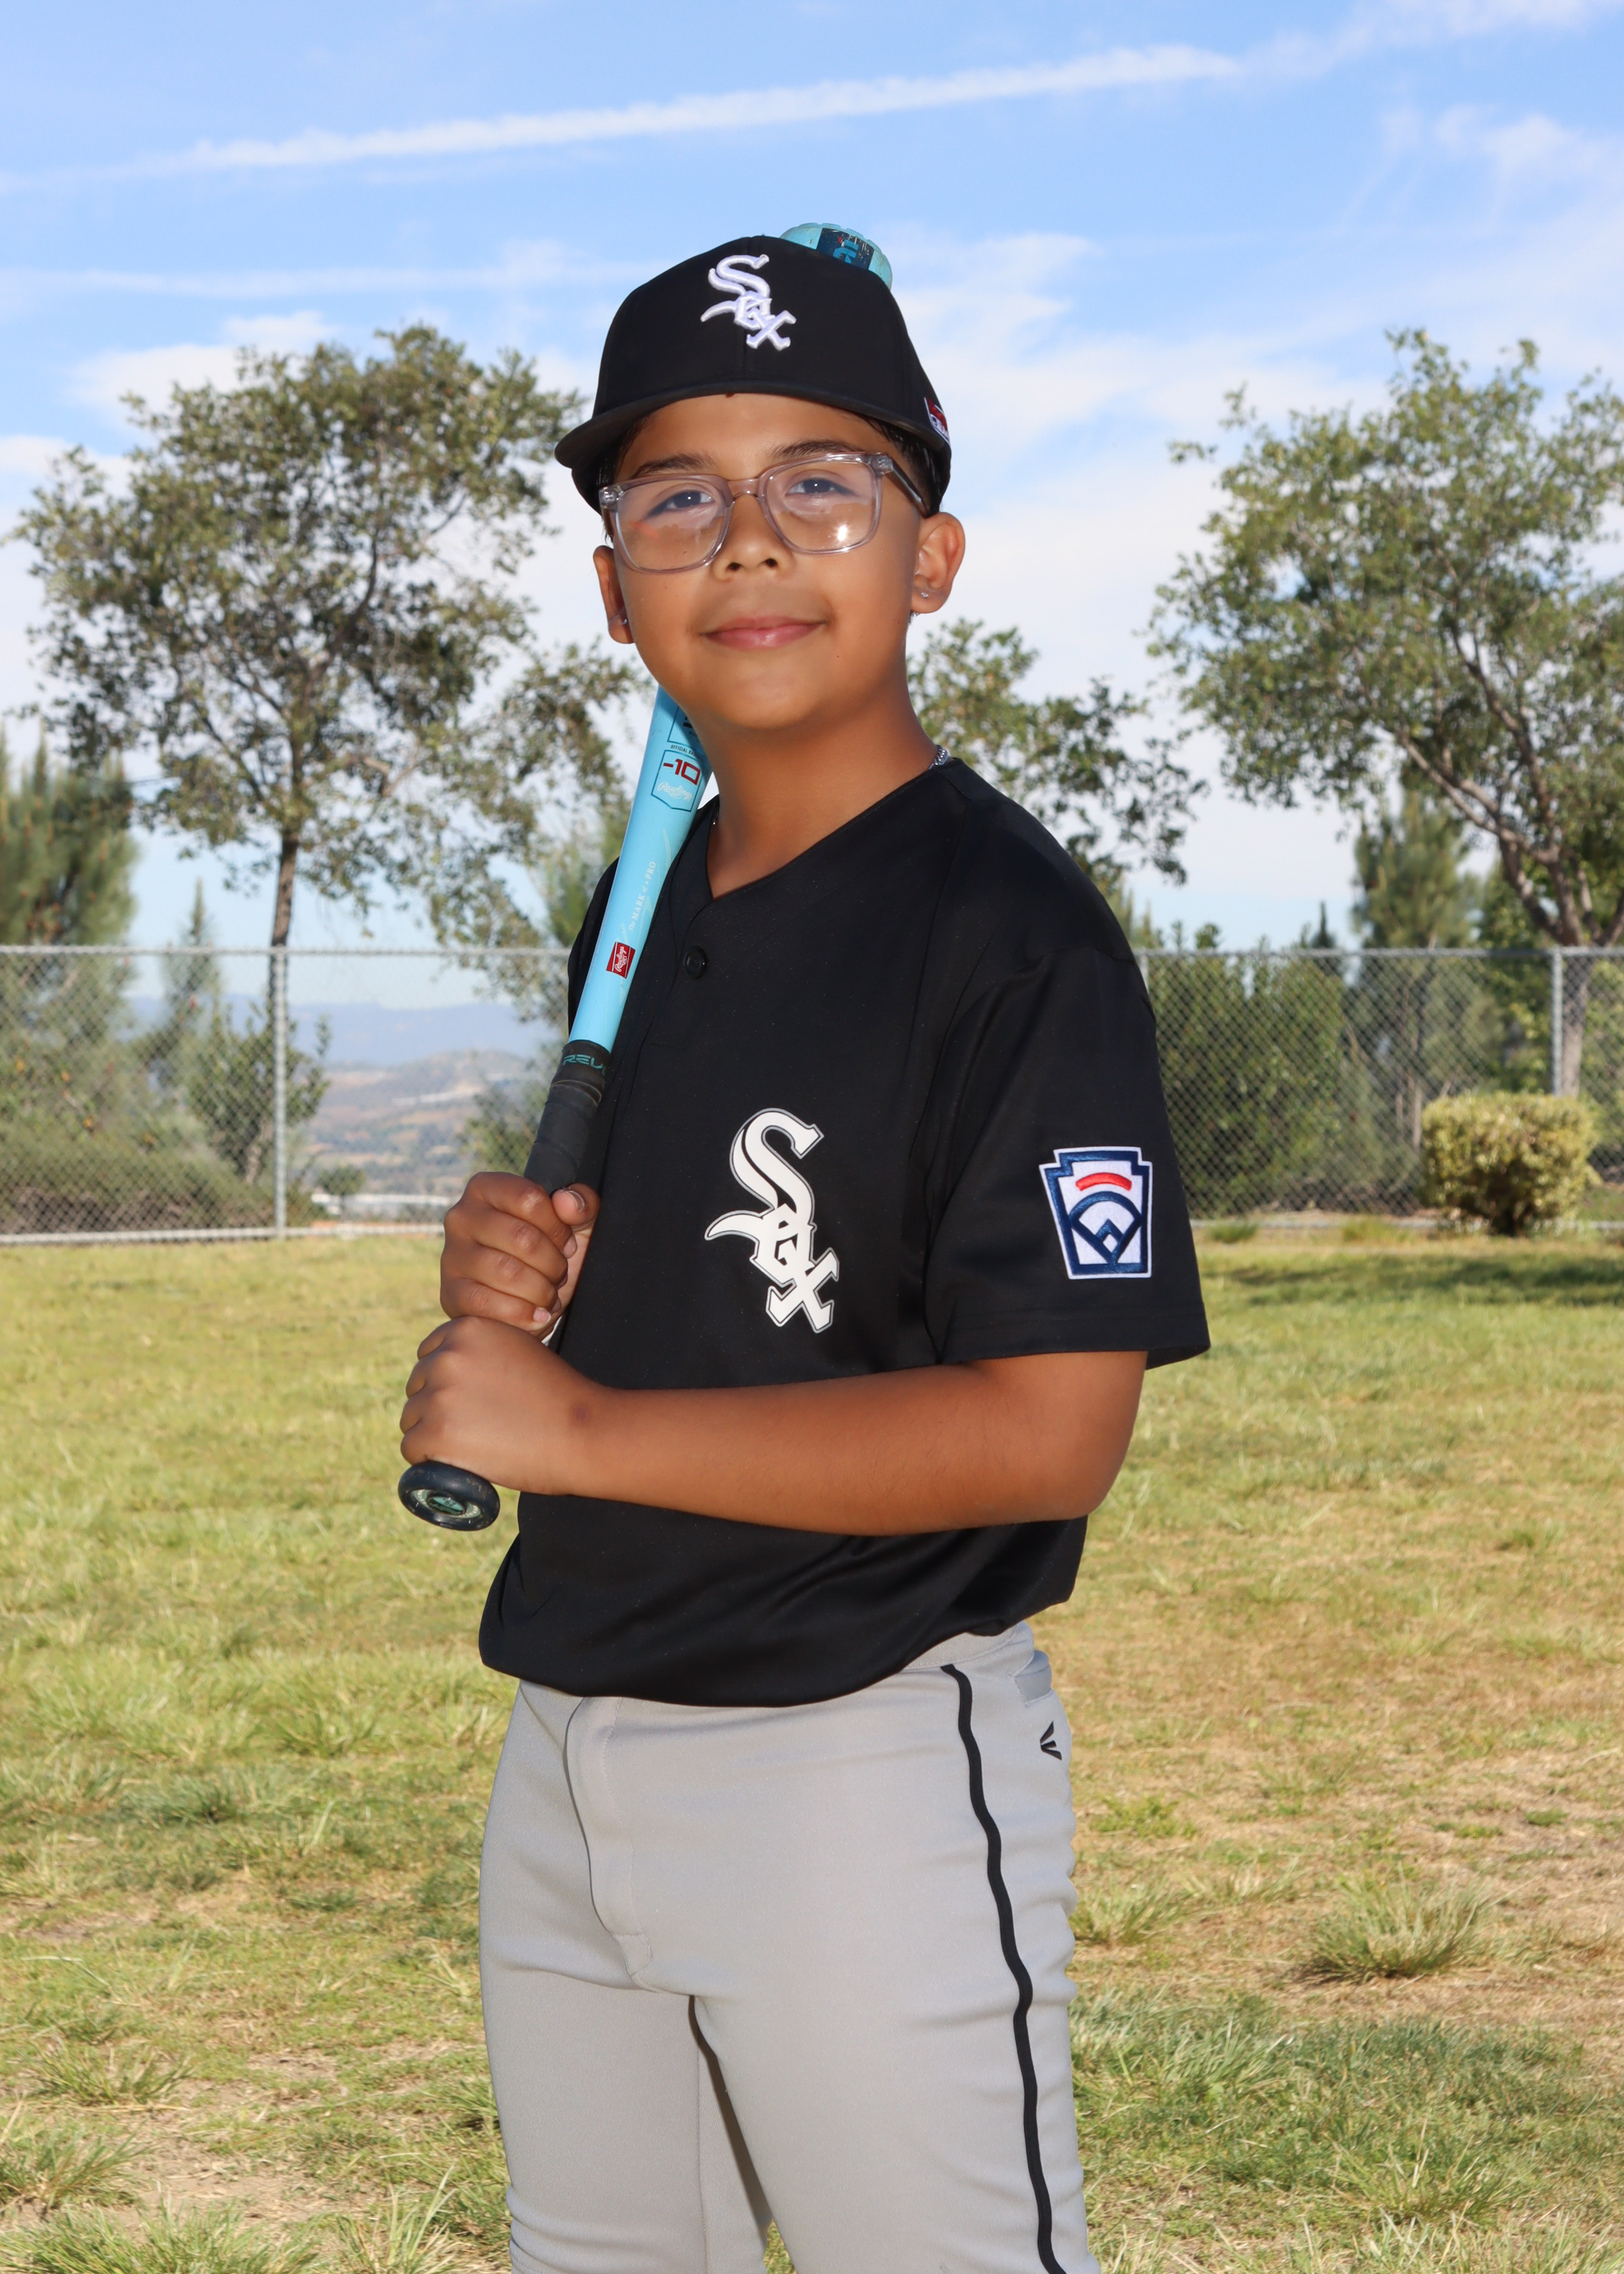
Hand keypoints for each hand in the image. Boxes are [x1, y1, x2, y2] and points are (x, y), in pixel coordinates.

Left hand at [399, 1316, 592, 1493]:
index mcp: (466, 1329)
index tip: (465, 1401)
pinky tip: (454, 1462)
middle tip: (471, 1427)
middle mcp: (447, 1356)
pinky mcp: (437, 1433)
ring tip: (469, 1445)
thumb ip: (485, 1350)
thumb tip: (452, 1369)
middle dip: (436, 1406)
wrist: (581, 1431)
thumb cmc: (556, 1395)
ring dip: (432, 1434)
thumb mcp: (519, 1349)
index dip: (444, 1381)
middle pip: (417, 1386)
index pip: (429, 1355)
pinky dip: (427, 1461)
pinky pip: (412, 1449)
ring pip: (412, 1419)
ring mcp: (440, 1395)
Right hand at [439, 1173, 600, 1332]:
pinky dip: (522, 1314)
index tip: (566, 1244)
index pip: (529, 1199)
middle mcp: (461, 1217)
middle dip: (553, 1264)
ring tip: (548, 1295)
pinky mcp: (451, 1293)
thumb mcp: (575, 1226)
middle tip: (559, 1275)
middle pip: (522, 1237)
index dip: (557, 1228)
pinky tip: (536, 1314)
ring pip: (507, 1272)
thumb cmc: (547, 1255)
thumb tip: (566, 1201)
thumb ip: (582, 1205)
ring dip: (541, 1290)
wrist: (525, 1302)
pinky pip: (488, 1303)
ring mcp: (452, 1255)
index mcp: (486, 1188)